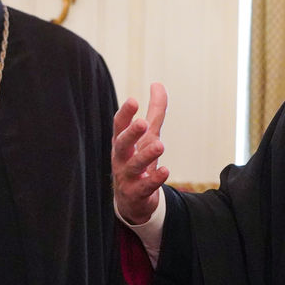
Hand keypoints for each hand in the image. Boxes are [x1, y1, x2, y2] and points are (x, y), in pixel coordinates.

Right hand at [112, 82, 169, 224]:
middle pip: (122, 145)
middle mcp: (121, 159)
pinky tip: (165, 171)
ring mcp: (126, 177)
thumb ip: (154, 112)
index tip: (133, 100)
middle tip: (142, 123)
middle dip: (131, 134)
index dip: (125, 114)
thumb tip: (158, 84)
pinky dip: (154, 180)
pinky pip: (144, 187)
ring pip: (133, 166)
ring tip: (160, 145)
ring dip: (145, 155)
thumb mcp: (148, 136)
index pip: (119, 126)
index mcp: (122, 142)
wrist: (133, 200)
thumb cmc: (138, 161)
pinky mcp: (136, 194)